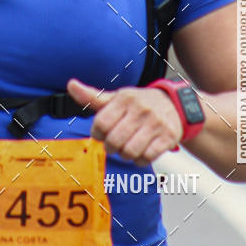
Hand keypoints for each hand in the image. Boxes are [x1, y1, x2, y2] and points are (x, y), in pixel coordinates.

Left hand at [67, 78, 182, 165]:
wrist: (174, 104)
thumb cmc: (139, 103)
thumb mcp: (116, 98)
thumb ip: (92, 96)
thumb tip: (71, 85)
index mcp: (125, 99)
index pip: (101, 123)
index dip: (97, 134)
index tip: (100, 134)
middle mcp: (141, 109)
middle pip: (114, 140)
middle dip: (110, 147)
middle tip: (113, 144)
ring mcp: (156, 124)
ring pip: (130, 152)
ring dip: (125, 155)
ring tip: (127, 148)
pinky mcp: (168, 137)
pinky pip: (147, 157)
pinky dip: (140, 160)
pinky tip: (141, 151)